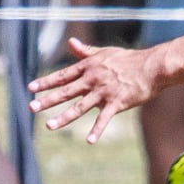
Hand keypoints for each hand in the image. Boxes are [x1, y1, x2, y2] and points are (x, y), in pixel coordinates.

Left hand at [27, 38, 159, 143]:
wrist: (152, 67)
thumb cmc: (129, 59)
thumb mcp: (105, 52)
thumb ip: (86, 51)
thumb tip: (71, 42)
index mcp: (89, 67)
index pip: (63, 75)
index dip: (46, 82)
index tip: (31, 88)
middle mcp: (93, 79)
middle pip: (66, 91)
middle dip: (48, 100)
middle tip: (31, 107)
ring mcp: (104, 92)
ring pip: (80, 107)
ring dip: (64, 117)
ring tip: (49, 126)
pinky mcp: (117, 103)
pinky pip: (105, 119)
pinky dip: (97, 130)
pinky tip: (89, 141)